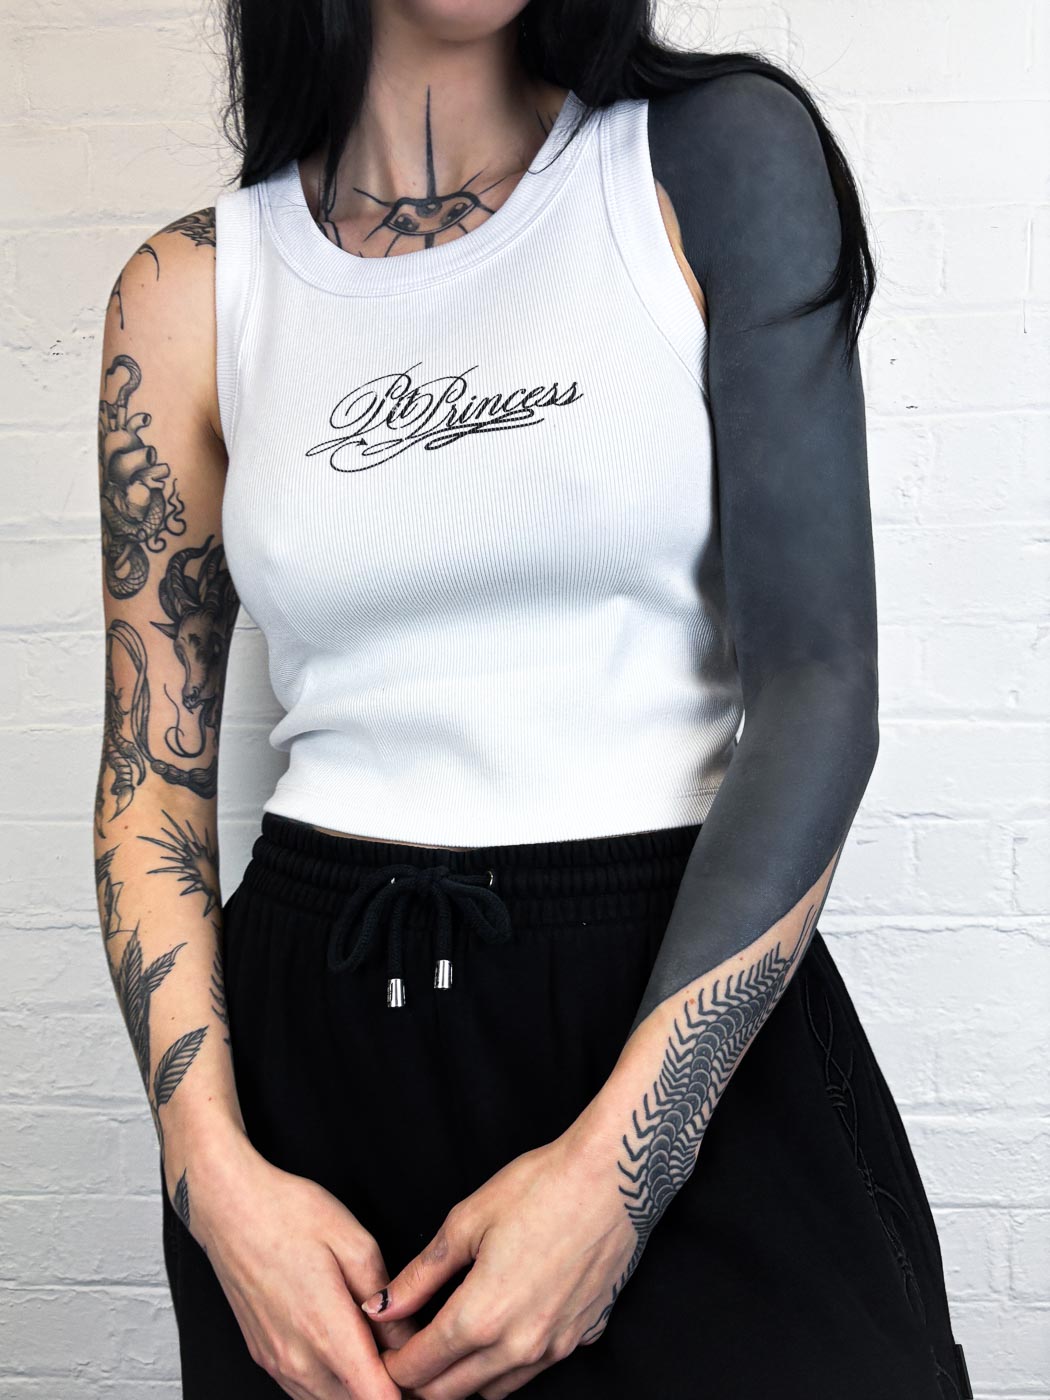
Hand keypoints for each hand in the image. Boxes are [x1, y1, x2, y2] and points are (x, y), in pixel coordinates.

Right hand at [185, 1127, 418, 1398]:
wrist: (228, 1207)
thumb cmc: (289, 1214)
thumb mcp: (355, 1242)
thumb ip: (385, 1299)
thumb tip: (407, 1338)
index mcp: (326, 1330)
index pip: (375, 1398)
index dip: (408, 1393)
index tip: (425, 1373)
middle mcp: (297, 1359)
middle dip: (388, 1389)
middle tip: (410, 1357)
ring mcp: (276, 1363)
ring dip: (358, 1388)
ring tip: (381, 1352)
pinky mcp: (264, 1357)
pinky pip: (305, 1391)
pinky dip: (332, 1383)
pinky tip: (347, 1350)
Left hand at [362, 1131, 636, 1399]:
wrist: (615, 1177)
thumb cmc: (540, 1187)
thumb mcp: (466, 1222)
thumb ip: (419, 1275)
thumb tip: (380, 1307)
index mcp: (481, 1317)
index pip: (420, 1368)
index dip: (392, 1365)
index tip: (383, 1350)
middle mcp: (519, 1345)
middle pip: (451, 1393)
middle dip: (422, 1381)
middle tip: (407, 1354)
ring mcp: (556, 1346)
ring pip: (494, 1389)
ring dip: (465, 1378)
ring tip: (451, 1343)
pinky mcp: (584, 1336)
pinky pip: (535, 1368)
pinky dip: (509, 1363)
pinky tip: (505, 1327)